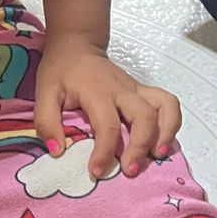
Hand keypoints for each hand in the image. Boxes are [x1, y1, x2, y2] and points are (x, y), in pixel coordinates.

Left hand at [36, 44, 181, 179]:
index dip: (104, 152)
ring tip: (156, 156)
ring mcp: (137, 89)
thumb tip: (57, 151)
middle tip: (130, 170)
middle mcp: (122, 89)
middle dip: (140, 147)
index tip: (96, 171)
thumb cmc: (61, 71)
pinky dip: (172, 124)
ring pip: (165, 106)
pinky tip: (162, 143)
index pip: (107, 125)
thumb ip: (46, 121)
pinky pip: (168, 104)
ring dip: (165, 134)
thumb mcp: (44, 93)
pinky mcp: (144, 91)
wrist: (77, 46)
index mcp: (97, 91)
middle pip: (144, 116)